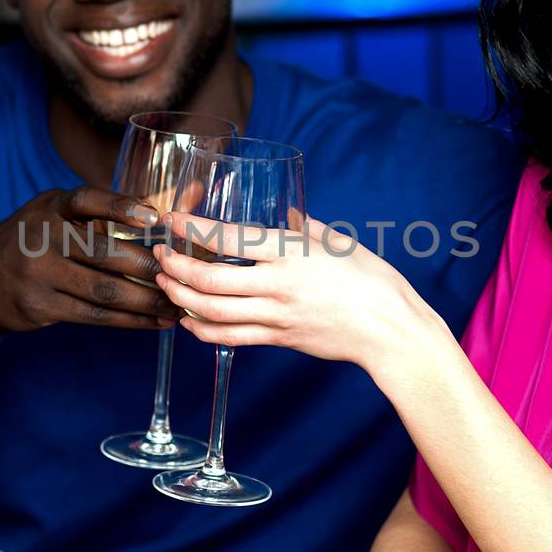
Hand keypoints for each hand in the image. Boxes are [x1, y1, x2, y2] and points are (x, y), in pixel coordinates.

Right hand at [0, 187, 181, 336]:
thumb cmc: (33, 241)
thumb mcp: (53, 214)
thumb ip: (97, 213)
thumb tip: (162, 216)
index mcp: (51, 207)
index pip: (86, 200)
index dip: (119, 206)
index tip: (153, 216)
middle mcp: (43, 237)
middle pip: (104, 253)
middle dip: (150, 267)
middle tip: (185, 274)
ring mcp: (39, 274)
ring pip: (104, 290)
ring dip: (146, 300)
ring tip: (176, 304)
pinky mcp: (40, 306)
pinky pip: (93, 315)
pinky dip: (128, 320)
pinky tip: (152, 321)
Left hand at [152, 212, 455, 378]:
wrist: (390, 329)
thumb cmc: (371, 280)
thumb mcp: (337, 241)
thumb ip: (305, 228)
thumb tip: (286, 213)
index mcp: (292, 253)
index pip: (230, 239)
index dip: (195, 230)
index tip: (174, 220)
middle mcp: (278, 286)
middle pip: (210, 280)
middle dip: (177, 268)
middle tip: (161, 256)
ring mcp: (276, 316)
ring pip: (214, 312)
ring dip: (182, 299)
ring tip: (166, 285)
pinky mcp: (279, 338)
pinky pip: (231, 336)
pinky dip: (203, 329)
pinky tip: (189, 320)